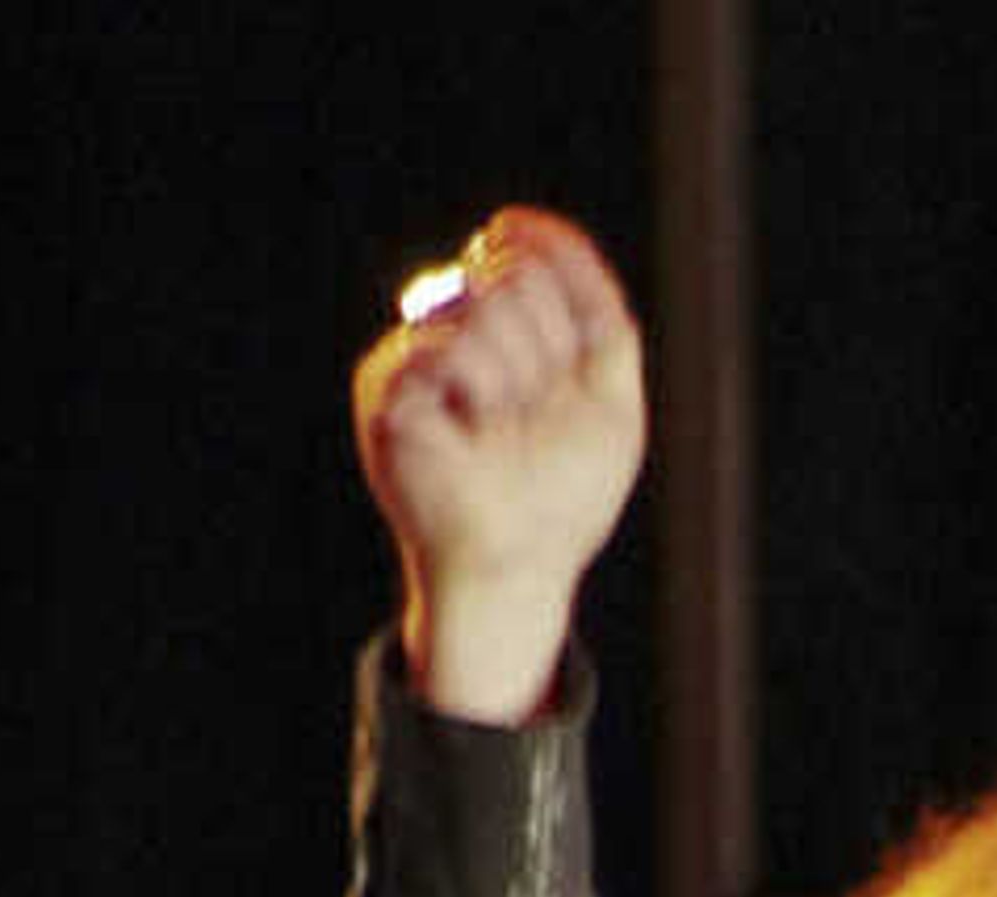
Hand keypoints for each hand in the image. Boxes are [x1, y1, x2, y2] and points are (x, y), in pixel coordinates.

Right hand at [352, 207, 646, 722]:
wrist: (524, 566)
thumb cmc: (564, 493)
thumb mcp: (610, 397)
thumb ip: (598, 310)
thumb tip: (524, 229)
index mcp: (504, 325)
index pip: (531, 253)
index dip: (564, 300)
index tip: (566, 369)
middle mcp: (456, 327)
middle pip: (515, 273)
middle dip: (547, 349)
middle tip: (533, 411)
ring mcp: (418, 352)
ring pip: (485, 303)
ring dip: (518, 375)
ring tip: (503, 428)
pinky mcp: (386, 384)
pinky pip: (441, 342)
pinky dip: (478, 384)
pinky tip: (478, 426)